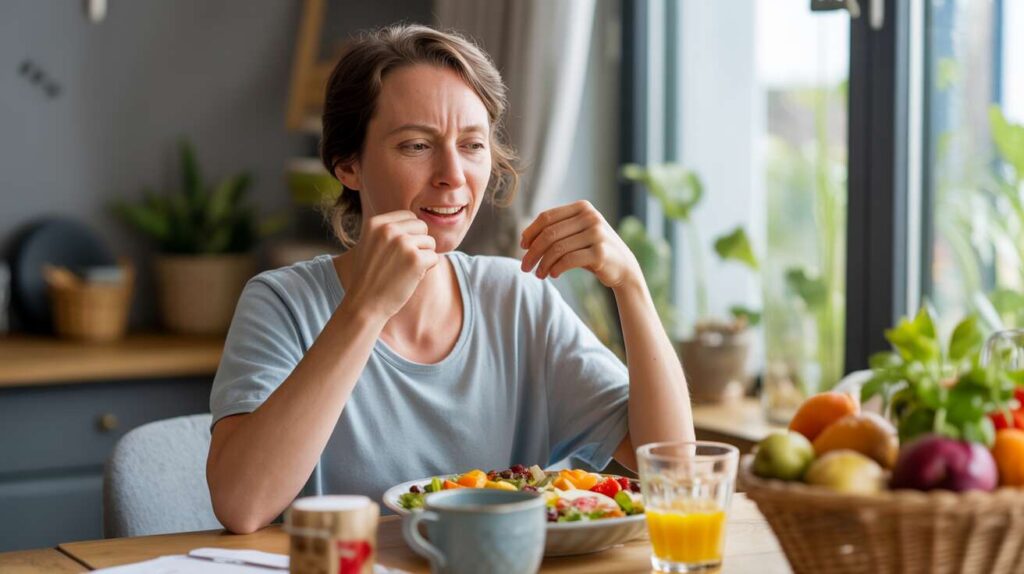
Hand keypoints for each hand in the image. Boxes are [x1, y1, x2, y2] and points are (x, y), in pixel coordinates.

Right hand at [343, 211, 438, 318]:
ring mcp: (403, 243)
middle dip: (419, 244)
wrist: (364, 304)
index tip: (398, 251)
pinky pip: (434, 258)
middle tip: (403, 262)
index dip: (410, 234)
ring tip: (405, 270)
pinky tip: (410, 278)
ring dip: (423, 257)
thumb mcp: (370, 244)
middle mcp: (389, 229)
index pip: (409, 216)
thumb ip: (388, 230)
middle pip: (422, 226)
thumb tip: (416, 221)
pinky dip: (427, 269)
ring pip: (430, 242)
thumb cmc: (370, 277)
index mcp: (375, 223)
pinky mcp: (415, 260)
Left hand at [520, 200, 641, 289]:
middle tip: (525, 267)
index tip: (523, 247)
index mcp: (582, 207)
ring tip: (539, 274)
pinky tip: (553, 275)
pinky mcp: (600, 253)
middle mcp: (591, 217)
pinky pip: (568, 260)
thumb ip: (556, 231)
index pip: (547, 217)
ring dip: (543, 264)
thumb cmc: (593, 250)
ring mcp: (597, 234)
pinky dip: (556, 269)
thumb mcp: (576, 234)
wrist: (623, 267)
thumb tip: (524, 240)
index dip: (530, 232)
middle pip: (549, 233)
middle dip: (533, 252)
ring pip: (557, 248)